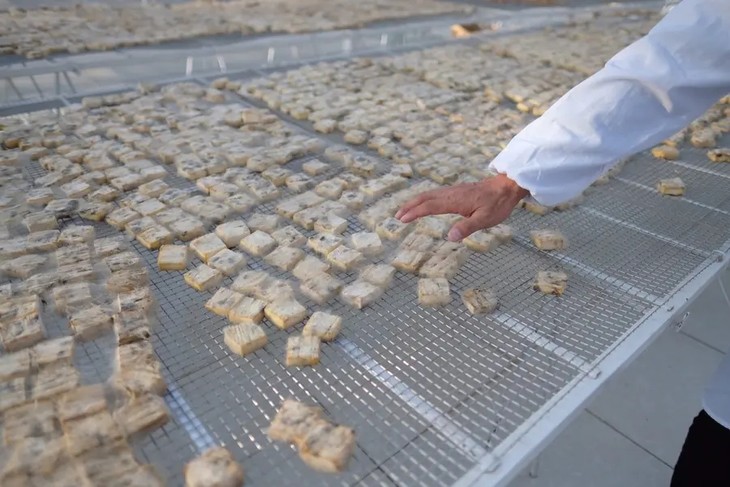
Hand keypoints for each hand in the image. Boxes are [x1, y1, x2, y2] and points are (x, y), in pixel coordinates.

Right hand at [395, 174, 528, 240]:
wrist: (506, 187)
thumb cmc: (497, 204)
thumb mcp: (485, 219)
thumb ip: (467, 228)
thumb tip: (450, 237)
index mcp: (455, 201)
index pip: (429, 206)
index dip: (414, 213)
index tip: (402, 219)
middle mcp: (451, 194)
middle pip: (425, 198)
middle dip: (409, 206)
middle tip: (397, 216)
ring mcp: (453, 191)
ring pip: (429, 194)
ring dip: (415, 202)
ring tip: (405, 210)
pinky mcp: (457, 190)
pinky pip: (435, 193)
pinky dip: (424, 199)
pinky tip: (424, 203)